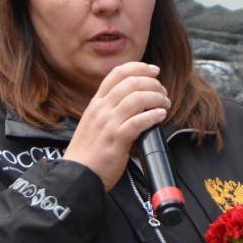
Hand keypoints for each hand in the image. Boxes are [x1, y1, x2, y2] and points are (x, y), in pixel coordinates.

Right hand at [63, 61, 170, 190]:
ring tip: (165, 104)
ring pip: (137, 98)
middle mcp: (101, 109)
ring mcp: (108, 123)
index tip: (153, 70)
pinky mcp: (117, 139)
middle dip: (152, 83)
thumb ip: (109, 111)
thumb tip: (133, 102)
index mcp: (96, 103)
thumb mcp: (93, 123)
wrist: (78, 175)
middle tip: (162, 91)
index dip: (139, 67)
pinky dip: (153, 115)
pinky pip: (139, 121)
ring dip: (157, 98)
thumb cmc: (88, 153)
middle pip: (131, 82)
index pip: (117, 74)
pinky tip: (160, 116)